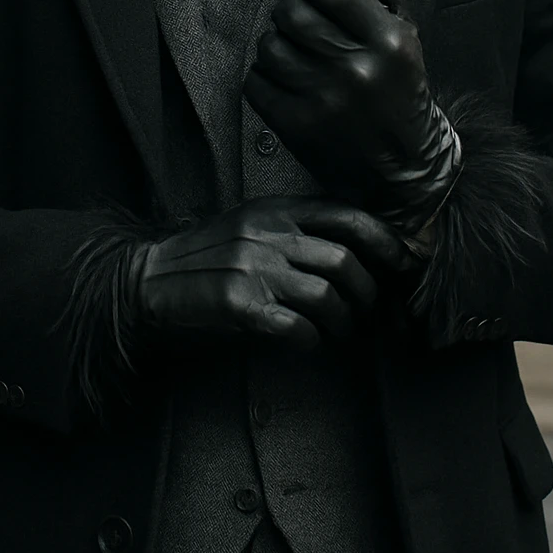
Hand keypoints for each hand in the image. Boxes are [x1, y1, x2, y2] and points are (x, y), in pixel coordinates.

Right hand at [132, 195, 418, 353]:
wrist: (148, 281)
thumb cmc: (205, 260)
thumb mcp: (251, 227)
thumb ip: (294, 231)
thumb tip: (355, 255)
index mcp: (273, 209)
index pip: (345, 215)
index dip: (385, 240)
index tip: (404, 263)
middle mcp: (266, 232)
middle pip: (345, 259)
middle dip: (368, 294)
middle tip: (368, 314)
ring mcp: (252, 267)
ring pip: (328, 296)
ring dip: (343, 324)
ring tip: (338, 334)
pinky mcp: (238, 303)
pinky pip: (297, 327)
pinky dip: (310, 342)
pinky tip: (305, 344)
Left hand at [242, 0, 461, 236]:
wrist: (403, 168)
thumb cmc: (398, 85)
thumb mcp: (401, 28)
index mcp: (387, 38)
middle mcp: (357, 69)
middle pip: (290, 11)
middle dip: (293, 11)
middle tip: (307, 25)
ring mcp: (325, 102)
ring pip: (268, 46)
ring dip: (277, 45)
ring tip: (300, 56)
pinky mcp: (298, 129)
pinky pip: (255, 82)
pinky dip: (265, 78)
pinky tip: (289, 83)